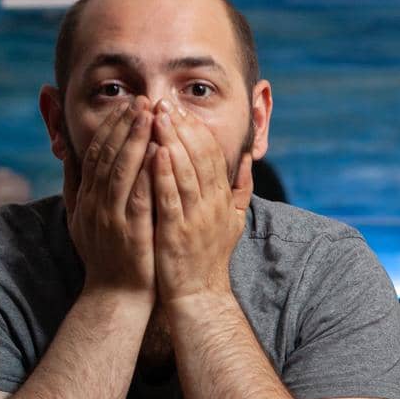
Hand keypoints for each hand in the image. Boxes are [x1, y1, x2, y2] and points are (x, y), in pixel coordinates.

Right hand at [66, 97, 155, 303]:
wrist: (114, 297)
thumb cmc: (104, 257)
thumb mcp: (81, 217)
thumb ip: (75, 184)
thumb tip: (69, 150)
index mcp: (87, 198)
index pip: (96, 153)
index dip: (111, 127)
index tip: (127, 104)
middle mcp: (96, 204)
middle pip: (108, 156)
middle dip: (124, 125)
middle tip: (141, 99)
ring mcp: (112, 218)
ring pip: (121, 171)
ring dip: (135, 140)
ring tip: (150, 115)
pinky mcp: (131, 233)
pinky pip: (139, 197)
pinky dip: (147, 173)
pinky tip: (158, 152)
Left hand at [147, 102, 248, 302]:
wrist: (199, 296)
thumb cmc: (209, 257)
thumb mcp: (234, 220)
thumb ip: (241, 188)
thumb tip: (246, 159)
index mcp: (223, 199)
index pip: (212, 154)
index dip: (195, 129)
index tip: (178, 108)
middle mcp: (213, 205)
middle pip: (199, 157)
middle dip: (182, 127)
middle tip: (163, 102)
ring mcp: (196, 219)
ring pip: (185, 172)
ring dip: (171, 142)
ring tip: (156, 117)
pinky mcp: (177, 233)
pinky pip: (171, 198)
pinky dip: (163, 174)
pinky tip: (153, 152)